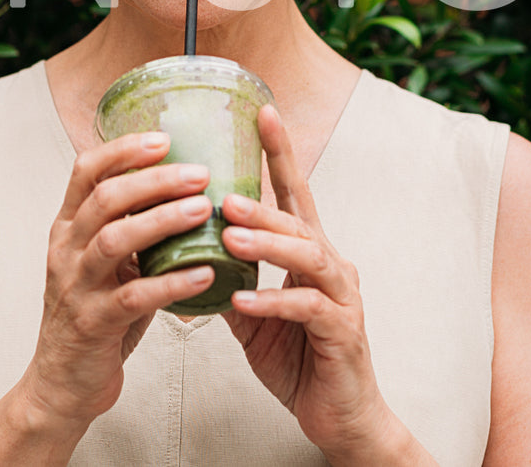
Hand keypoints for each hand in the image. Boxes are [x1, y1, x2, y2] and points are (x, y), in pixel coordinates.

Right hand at [19, 130, 217, 431]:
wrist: (61, 384)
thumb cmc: (94, 315)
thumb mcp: (104, 262)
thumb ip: (130, 228)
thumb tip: (184, 189)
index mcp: (68, 228)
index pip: (86, 171)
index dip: (123, 150)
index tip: (164, 138)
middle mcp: (67, 250)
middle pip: (104, 199)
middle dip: (153, 180)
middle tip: (199, 173)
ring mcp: (76, 287)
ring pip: (115, 241)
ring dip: (163, 221)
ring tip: (204, 210)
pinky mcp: (93, 324)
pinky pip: (134, 298)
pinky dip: (172, 283)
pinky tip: (205, 274)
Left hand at [219, 105, 402, 458]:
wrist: (338, 418)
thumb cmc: (299, 361)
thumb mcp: (254, 317)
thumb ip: (231, 279)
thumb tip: (188, 251)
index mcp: (310, 255)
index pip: (294, 194)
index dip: (279, 153)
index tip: (262, 112)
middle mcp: (332, 267)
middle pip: (299, 221)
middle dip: (263, 202)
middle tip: (224, 192)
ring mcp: (342, 298)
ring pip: (309, 256)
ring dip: (268, 243)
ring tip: (229, 236)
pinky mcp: (342, 332)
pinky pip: (308, 308)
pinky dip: (274, 301)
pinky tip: (244, 300)